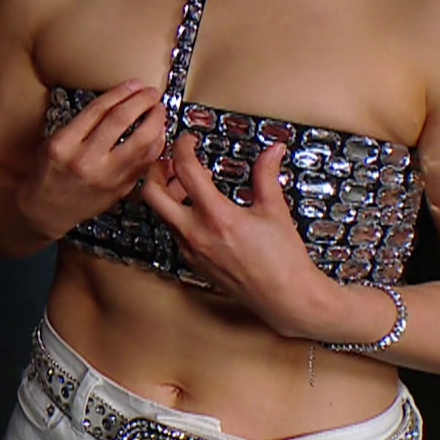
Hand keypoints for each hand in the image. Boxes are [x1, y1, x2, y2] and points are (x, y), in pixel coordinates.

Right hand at [16, 80, 166, 240]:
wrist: (46, 209)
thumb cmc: (49, 171)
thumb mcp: (53, 141)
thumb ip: (82, 124)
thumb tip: (118, 101)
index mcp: (64, 144)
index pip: (98, 110)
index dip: (121, 92)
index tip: (134, 84)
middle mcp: (85, 160)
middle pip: (121, 121)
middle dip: (142, 102)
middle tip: (152, 93)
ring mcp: (106, 177)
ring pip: (141, 143)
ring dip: (156, 122)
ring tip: (159, 111)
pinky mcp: (120, 189)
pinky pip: (146, 162)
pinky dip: (156, 144)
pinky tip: (158, 134)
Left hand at [139, 135, 333, 338]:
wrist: (287, 298)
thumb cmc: (284, 259)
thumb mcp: (275, 210)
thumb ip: (267, 175)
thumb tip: (272, 150)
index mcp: (217, 216)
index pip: (186, 170)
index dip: (183, 147)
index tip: (188, 140)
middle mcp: (196, 234)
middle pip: (152, 194)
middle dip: (154, 171)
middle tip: (166, 161)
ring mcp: (191, 250)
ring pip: (160, 214)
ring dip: (166, 194)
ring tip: (184, 183)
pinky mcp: (193, 262)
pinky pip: (173, 232)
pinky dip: (176, 215)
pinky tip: (195, 209)